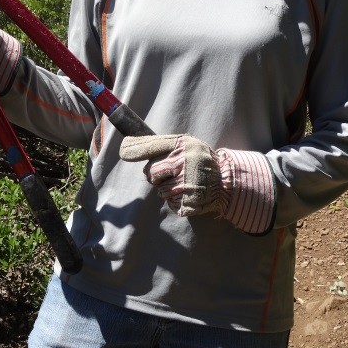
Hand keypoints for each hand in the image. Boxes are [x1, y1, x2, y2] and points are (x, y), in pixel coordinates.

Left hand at [120, 134, 276, 233]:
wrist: (225, 181)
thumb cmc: (199, 160)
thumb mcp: (186, 144)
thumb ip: (161, 144)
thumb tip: (128, 146)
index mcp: (183, 145)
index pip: (153, 146)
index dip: (135, 149)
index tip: (122, 150)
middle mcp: (184, 162)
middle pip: (151, 172)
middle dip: (156, 175)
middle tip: (170, 173)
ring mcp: (187, 183)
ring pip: (160, 190)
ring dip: (167, 188)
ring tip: (183, 182)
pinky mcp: (190, 201)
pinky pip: (170, 203)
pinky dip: (175, 200)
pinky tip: (188, 193)